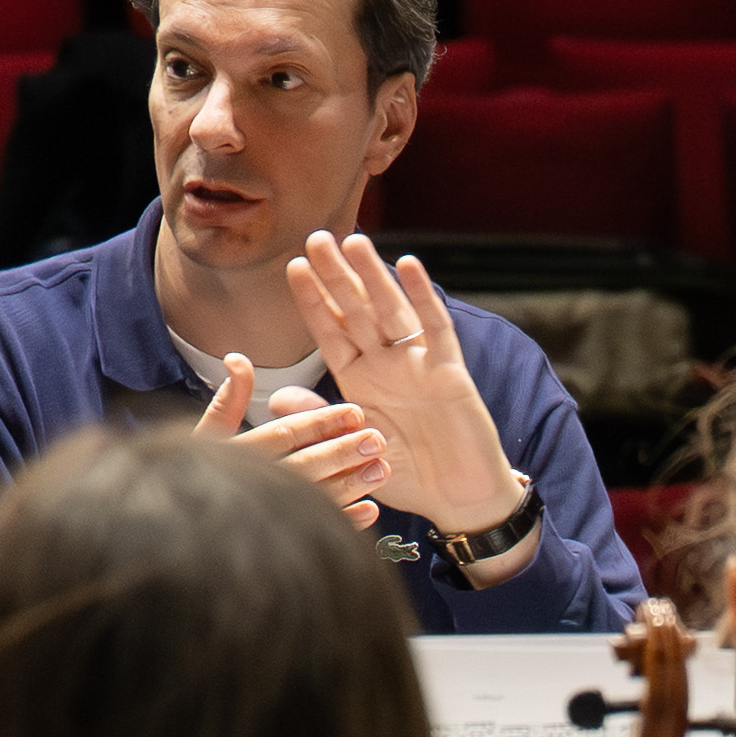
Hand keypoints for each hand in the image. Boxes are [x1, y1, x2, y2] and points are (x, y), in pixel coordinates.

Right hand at [191, 350, 398, 525]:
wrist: (173, 537)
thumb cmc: (194, 477)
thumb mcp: (204, 436)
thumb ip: (227, 399)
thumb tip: (237, 358)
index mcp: (235, 456)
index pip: (285, 433)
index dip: (321, 422)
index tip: (356, 413)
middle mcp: (251, 486)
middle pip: (304, 465)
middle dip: (343, 451)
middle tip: (378, 439)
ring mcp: (264, 518)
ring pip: (314, 498)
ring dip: (350, 484)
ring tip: (381, 470)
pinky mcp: (274, 546)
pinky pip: (314, 532)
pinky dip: (344, 521)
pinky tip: (370, 509)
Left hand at [285, 227, 519, 545]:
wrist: (457, 498)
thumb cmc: (407, 475)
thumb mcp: (353, 447)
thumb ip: (321, 419)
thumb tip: (278, 400)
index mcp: (361, 381)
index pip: (332, 332)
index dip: (314, 300)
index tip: (293, 268)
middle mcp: (387, 365)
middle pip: (357, 310)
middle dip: (337, 275)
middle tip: (315, 238)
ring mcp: (418, 364)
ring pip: (391, 309)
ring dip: (372, 275)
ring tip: (353, 241)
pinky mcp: (449, 371)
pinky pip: (435, 328)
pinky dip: (423, 297)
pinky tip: (408, 266)